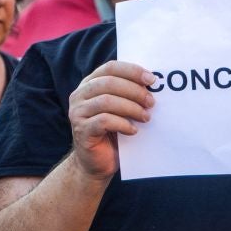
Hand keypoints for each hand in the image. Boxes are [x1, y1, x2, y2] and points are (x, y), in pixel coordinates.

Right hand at [69, 59, 154, 180]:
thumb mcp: (120, 108)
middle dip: (134, 91)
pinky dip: (123, 124)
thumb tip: (152, 82)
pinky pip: (104, 121)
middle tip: (151, 102)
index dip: (132, 71)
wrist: (96, 162)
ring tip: (145, 117)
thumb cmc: (112, 132)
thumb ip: (127, 93)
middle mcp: (79, 95)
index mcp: (89, 84)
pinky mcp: (81, 130)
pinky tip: (133, 130)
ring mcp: (77, 112)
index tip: (152, 80)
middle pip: (108, 83)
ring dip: (131, 108)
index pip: (110, 67)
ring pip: (106, 101)